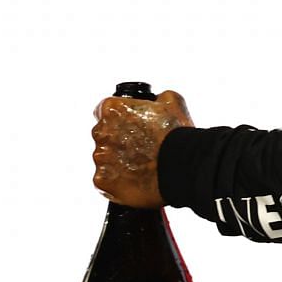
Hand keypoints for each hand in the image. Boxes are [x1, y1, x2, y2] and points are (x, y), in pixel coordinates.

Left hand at [91, 90, 192, 207]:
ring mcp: (100, 159)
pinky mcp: (102, 181)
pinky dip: (116, 182)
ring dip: (117, 163)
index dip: (120, 119)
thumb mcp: (172, 101)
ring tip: (139, 168)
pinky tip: (134, 181)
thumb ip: (157, 98)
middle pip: (104, 136)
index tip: (130, 127)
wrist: (181, 168)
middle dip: (118, 141)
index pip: (105, 111)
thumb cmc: (175, 136)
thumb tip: (157, 100)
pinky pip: (105, 181)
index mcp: (112, 110)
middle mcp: (101, 133)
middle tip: (139, 149)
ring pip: (104, 160)